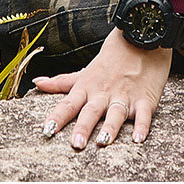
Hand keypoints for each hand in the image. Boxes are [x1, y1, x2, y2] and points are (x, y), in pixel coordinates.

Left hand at [33, 26, 172, 148]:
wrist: (142, 39)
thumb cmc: (112, 59)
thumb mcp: (86, 71)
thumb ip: (62, 82)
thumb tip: (37, 83)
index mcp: (88, 88)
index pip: (69, 104)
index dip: (57, 117)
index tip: (47, 131)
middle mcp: (104, 93)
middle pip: (91, 111)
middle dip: (83, 127)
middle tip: (76, 144)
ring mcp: (125, 95)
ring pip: (116, 113)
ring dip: (110, 127)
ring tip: (104, 141)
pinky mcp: (145, 98)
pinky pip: (144, 114)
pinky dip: (142, 126)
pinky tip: (139, 138)